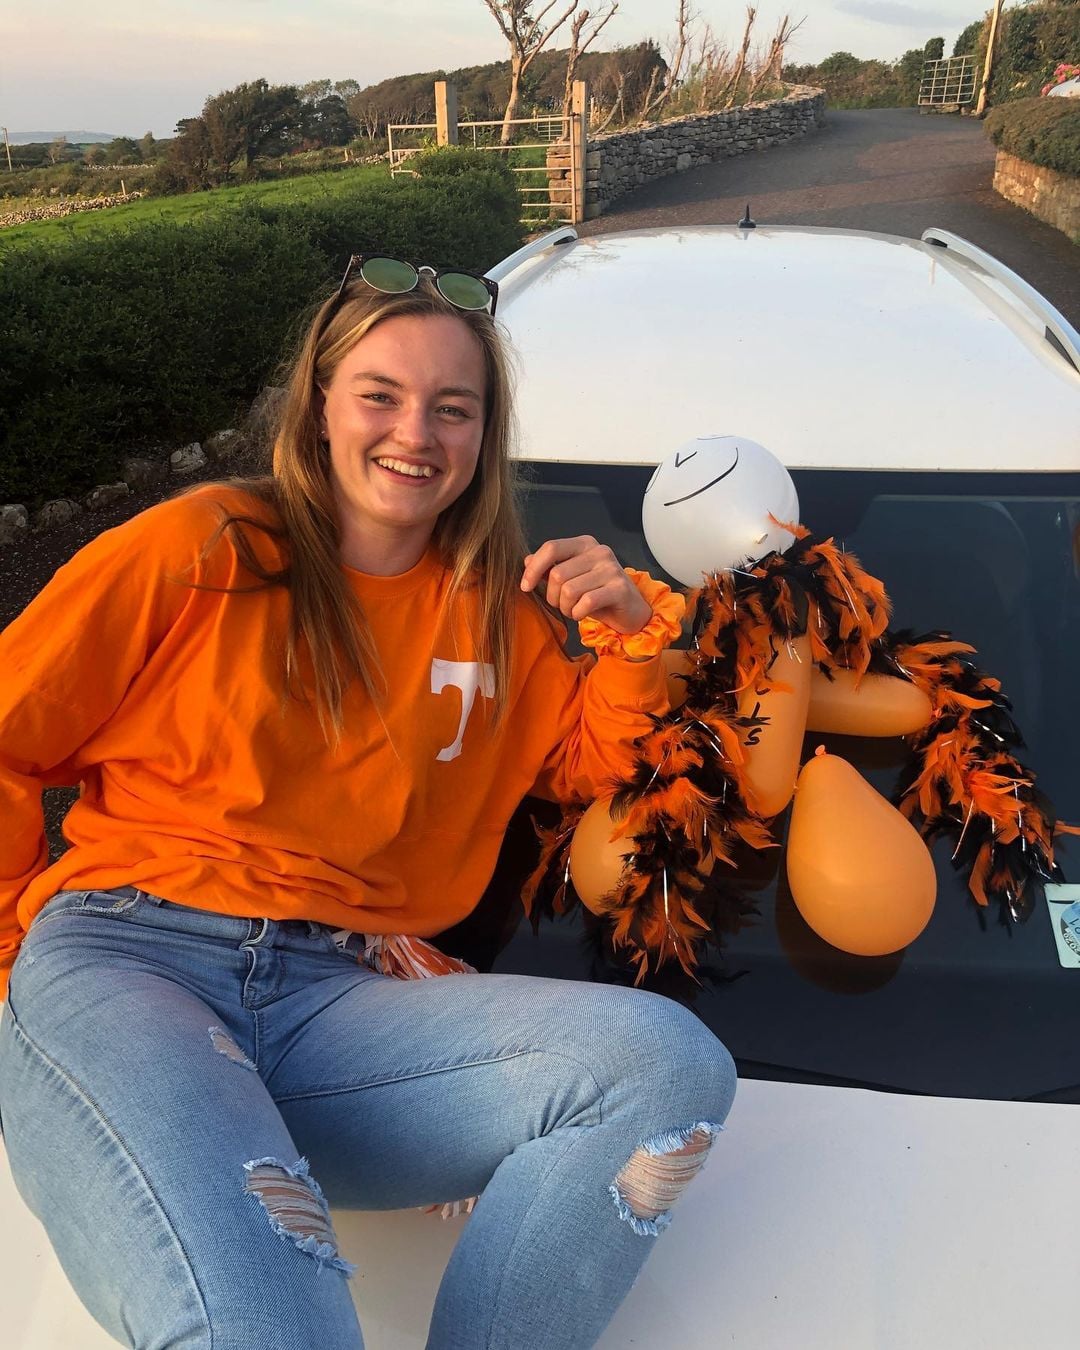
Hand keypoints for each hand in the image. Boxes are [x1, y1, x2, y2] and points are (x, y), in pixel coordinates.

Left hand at [521, 536, 652, 634]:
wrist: (630, 611)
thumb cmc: (598, 594)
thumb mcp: (571, 579)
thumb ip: (550, 568)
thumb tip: (527, 561)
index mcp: (585, 544)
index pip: (551, 548)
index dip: (533, 569)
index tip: (525, 587)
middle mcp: (599, 552)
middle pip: (557, 574)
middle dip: (552, 596)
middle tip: (561, 605)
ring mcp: (611, 569)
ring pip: (569, 590)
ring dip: (565, 607)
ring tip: (573, 610)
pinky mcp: (620, 588)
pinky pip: (586, 602)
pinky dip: (578, 613)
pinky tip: (582, 614)